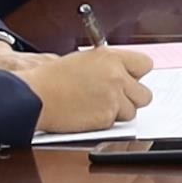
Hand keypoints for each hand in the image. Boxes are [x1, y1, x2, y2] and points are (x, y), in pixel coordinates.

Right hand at [27, 42, 152, 133]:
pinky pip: (115, 123)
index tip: (130, 78)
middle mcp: (116, 77)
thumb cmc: (52, 78)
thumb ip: (108, 65)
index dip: (136, 74)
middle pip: (144, 94)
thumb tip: (122, 72)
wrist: (36, 95)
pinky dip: (104, 121)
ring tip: (97, 106)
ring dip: (119, 112)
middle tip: (116, 97)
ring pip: (132, 112)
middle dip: (132, 97)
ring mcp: (113, 99)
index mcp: (111, 58)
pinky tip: (88, 113)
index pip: (145, 65)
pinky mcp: (106, 118)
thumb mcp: (84, 59)